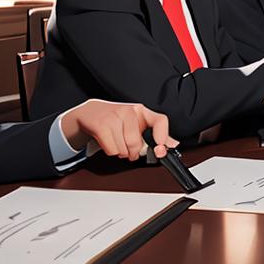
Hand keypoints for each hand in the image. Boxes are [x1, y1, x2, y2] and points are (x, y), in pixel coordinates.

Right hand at [60, 100, 177, 160]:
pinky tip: (109, 143)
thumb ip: (156, 135)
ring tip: (118, 145)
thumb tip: (173, 144)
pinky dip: (111, 152)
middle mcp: (129, 111)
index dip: (162, 137)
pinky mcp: (100, 124)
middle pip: (137, 142)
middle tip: (130, 151)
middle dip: (133, 153)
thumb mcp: (137, 125)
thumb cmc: (116, 120)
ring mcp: (114, 116)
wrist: (90, 112)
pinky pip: (111, 149)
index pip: (160, 120)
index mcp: (142, 111)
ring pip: (124, 147)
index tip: (159, 150)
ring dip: (121, 153)